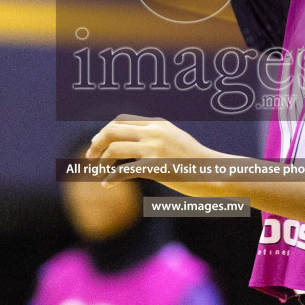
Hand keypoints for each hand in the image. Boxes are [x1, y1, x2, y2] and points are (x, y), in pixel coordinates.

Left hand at [86, 115, 217, 178]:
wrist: (215, 173)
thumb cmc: (196, 162)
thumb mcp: (177, 141)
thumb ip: (157, 139)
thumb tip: (137, 146)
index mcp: (158, 124)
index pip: (122, 120)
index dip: (105, 132)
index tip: (96, 145)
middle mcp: (154, 132)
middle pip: (113, 130)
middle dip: (97, 143)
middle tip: (89, 157)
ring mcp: (155, 148)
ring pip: (114, 148)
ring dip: (101, 161)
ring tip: (98, 173)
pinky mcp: (156, 166)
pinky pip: (124, 170)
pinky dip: (111, 177)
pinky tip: (106, 183)